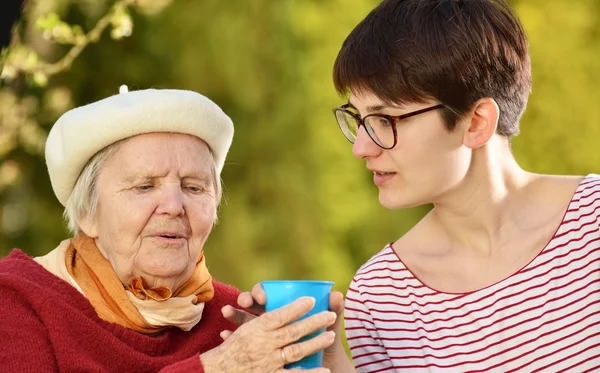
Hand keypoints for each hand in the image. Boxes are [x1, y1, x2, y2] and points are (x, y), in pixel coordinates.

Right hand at [221, 284, 345, 359]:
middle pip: (293, 331)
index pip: (278, 315)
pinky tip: (325, 371)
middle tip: (330, 316)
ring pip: (296, 351)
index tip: (312, 300)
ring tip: (331, 336)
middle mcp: (263, 344)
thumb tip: (288, 312)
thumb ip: (267, 321)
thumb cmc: (233, 350)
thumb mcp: (246, 330)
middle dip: (314, 322)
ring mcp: (268, 362)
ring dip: (316, 343)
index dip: (296, 307)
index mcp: (256, 328)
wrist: (217, 372)